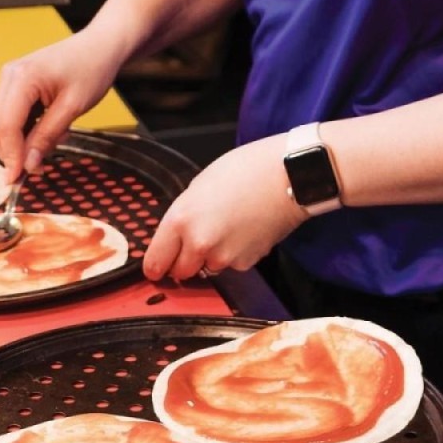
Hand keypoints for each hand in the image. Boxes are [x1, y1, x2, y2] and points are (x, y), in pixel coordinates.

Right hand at [0, 29, 125, 182]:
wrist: (100, 45)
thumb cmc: (92, 69)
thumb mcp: (73, 107)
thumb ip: (47, 136)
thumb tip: (27, 165)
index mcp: (21, 78)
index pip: (6, 126)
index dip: (10, 156)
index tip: (18, 180)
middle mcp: (9, 76)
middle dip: (13, 153)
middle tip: (38, 169)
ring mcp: (10, 79)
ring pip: (1, 124)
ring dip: (21, 143)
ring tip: (55, 140)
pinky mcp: (16, 85)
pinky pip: (11, 116)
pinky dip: (26, 131)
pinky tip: (51, 129)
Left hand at [143, 136, 307, 282]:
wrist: (287, 176)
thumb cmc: (246, 170)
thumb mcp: (200, 186)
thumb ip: (184, 215)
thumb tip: (177, 236)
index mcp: (181, 220)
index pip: (156, 262)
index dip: (155, 266)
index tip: (156, 267)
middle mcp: (199, 244)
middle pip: (180, 272)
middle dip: (185, 261)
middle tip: (196, 242)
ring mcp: (223, 257)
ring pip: (208, 269)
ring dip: (212, 257)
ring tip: (228, 228)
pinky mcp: (246, 264)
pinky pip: (232, 266)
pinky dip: (235, 255)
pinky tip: (245, 231)